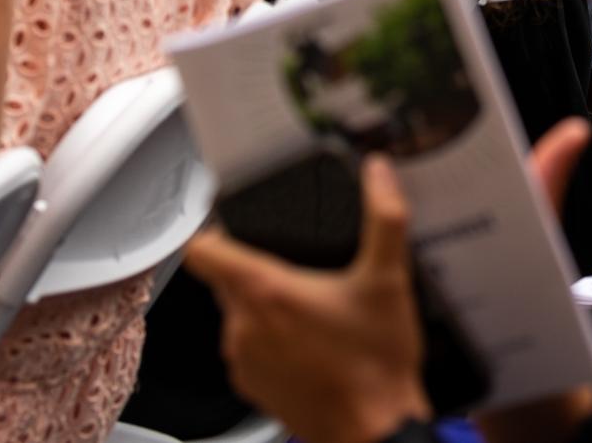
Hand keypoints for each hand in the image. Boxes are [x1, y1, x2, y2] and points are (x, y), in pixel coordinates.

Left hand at [183, 156, 430, 442]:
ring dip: (263, 307)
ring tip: (310, 308)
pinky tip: (308, 343)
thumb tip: (379, 174)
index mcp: (265, 292)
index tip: (230, 222)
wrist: (374, 432)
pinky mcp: (251, 386)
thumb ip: (385, 218)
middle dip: (256, 268)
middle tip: (300, 267)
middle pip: (226, 279)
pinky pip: (247, 348)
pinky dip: (269, 341)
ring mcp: (243, 360)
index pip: (203, 251)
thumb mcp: (388, 280)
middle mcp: (243, 326)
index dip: (213, 230)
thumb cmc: (376, 366)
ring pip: (237, 314)